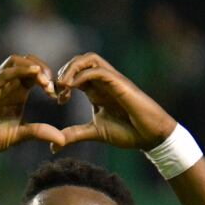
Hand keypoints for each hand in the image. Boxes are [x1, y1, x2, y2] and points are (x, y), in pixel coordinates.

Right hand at [0, 55, 65, 160]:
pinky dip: (20, 70)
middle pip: (28, 62)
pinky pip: (5, 72)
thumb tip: (62, 139)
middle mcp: (8, 85)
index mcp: (17, 93)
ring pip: (16, 61)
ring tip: (45, 82)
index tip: (56, 96)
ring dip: (33, 66)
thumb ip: (39, 133)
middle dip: (44, 69)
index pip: (35, 74)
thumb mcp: (19, 136)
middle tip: (52, 86)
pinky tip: (34, 74)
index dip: (48, 80)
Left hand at [53, 53, 176, 151]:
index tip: (58, 100)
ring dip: (72, 68)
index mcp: (96, 90)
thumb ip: (75, 134)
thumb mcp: (94, 132)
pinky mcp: (120, 83)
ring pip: (89, 59)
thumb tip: (54, 145)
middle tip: (57, 90)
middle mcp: (103, 82)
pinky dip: (82, 76)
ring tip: (63, 85)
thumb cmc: (128, 132)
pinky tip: (73, 88)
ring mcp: (112, 80)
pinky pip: (99, 71)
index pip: (75, 73)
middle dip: (64, 70)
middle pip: (80, 60)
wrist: (150, 136)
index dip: (62, 82)